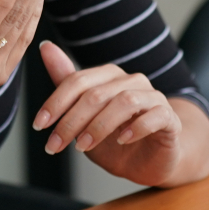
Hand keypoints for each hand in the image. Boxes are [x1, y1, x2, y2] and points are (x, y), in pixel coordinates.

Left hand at [34, 42, 194, 186]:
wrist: (151, 162)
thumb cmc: (114, 139)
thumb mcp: (83, 117)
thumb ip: (65, 84)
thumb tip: (46, 46)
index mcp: (108, 76)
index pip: (77, 81)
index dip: (55, 103)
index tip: (38, 126)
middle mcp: (130, 81)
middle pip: (96, 94)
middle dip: (71, 121)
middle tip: (56, 144)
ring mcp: (153, 98)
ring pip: (124, 102)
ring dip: (99, 126)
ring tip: (83, 146)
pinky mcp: (170, 118)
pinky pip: (156, 115)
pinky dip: (137, 127)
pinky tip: (122, 140)